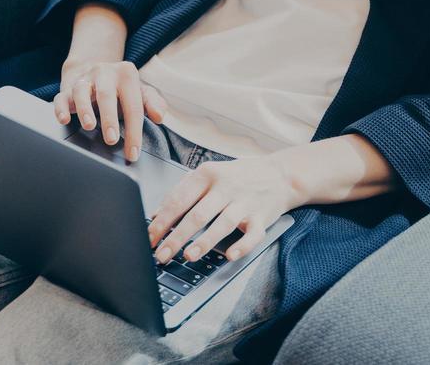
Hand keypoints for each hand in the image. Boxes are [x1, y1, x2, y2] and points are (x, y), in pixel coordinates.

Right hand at [52, 59, 168, 161]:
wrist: (97, 71)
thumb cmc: (121, 89)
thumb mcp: (140, 92)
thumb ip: (153, 102)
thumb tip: (159, 116)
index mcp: (126, 74)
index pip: (133, 105)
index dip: (134, 130)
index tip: (133, 152)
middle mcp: (104, 73)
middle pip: (106, 95)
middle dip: (109, 118)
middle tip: (112, 139)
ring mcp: (84, 79)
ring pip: (81, 91)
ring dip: (84, 109)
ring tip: (89, 126)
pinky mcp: (67, 88)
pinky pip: (61, 96)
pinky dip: (61, 108)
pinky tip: (64, 119)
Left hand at [147, 155, 297, 263]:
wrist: (279, 174)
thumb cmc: (237, 176)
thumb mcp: (208, 174)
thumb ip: (183, 190)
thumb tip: (157, 213)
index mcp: (207, 174)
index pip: (179, 199)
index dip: (162, 220)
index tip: (150, 237)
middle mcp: (226, 187)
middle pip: (197, 214)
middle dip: (177, 236)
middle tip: (162, 254)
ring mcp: (245, 202)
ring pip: (222, 224)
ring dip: (204, 242)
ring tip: (188, 256)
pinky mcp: (262, 217)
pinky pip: (252, 235)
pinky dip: (241, 246)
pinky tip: (229, 256)